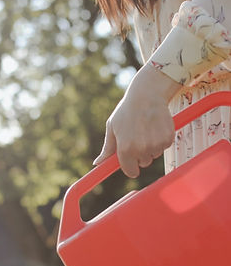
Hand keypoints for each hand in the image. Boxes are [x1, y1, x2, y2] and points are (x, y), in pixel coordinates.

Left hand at [93, 63, 181, 177]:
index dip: (131, 167)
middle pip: (144, 163)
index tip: (132, 162)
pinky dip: (161, 139)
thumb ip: (107, 149)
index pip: (131, 171)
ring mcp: (155, 144)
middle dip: (141, 154)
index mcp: (125, 149)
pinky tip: (156, 126)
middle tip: (138, 136)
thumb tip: (97, 163)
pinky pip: (164, 146)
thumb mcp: (112, 127)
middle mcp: (141, 149)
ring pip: (154, 154)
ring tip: (147, 129)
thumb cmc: (126, 111)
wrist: (147, 94)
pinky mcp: (168, 138)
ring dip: (152, 146)